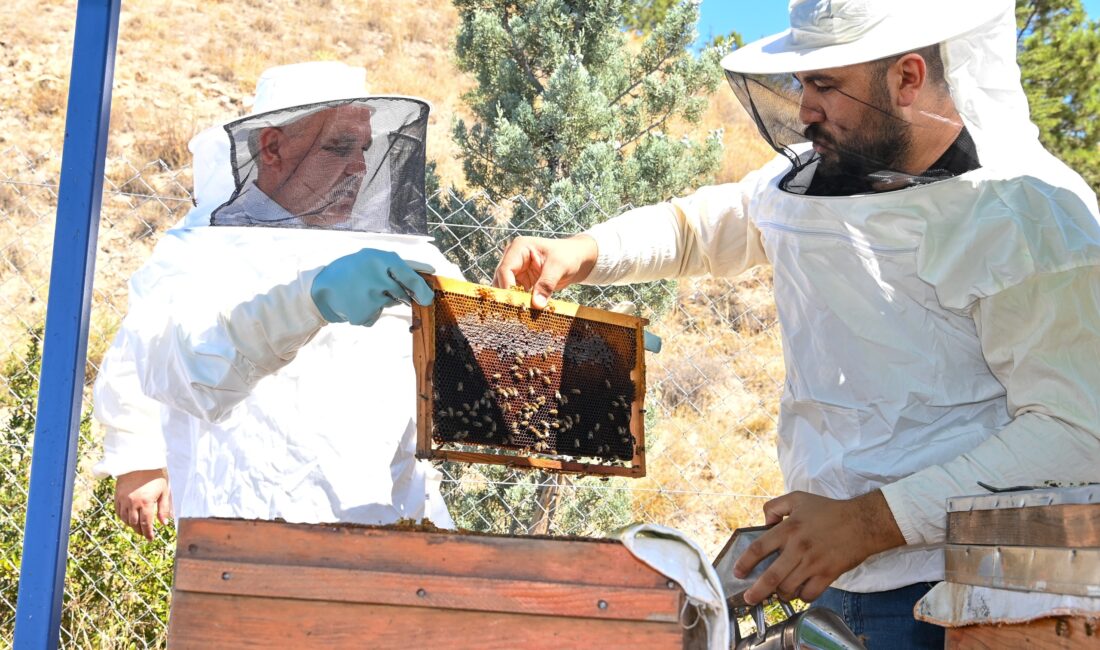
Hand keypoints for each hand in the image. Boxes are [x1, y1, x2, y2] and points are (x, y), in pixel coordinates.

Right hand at [114, 468, 172, 540]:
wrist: (140, 462)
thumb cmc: (155, 476)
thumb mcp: (164, 491)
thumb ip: (164, 508)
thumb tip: (164, 523)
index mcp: (146, 502)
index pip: (146, 524)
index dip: (148, 533)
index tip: (151, 539)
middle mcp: (133, 503)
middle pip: (134, 524)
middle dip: (140, 531)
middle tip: (145, 534)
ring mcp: (123, 500)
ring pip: (125, 519)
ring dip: (131, 525)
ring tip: (137, 527)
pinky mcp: (117, 496)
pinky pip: (118, 511)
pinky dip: (122, 517)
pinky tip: (128, 519)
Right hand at [311, 248, 434, 325]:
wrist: (320, 288)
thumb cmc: (352, 269)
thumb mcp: (372, 258)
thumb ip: (400, 265)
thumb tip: (431, 271)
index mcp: (379, 259)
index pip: (410, 276)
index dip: (422, 288)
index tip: (428, 298)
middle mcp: (376, 277)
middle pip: (402, 294)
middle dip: (400, 295)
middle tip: (381, 289)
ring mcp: (369, 297)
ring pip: (389, 303)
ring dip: (381, 300)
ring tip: (362, 292)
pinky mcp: (363, 314)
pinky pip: (376, 315)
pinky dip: (369, 312)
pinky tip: (355, 303)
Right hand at [493, 235, 597, 307]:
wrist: (576, 258)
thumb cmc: (568, 256)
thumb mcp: (559, 267)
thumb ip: (546, 284)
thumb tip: (536, 304)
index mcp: (519, 248)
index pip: (505, 269)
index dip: (507, 287)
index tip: (516, 304)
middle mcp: (513, 258)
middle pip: (501, 280)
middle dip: (508, 296)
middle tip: (517, 313)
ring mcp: (516, 270)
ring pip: (505, 289)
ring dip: (512, 301)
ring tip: (521, 315)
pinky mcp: (521, 282)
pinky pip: (515, 295)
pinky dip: (519, 303)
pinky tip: (525, 313)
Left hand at [732, 490, 904, 603]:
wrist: (862, 522)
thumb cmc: (829, 510)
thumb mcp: (798, 498)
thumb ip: (775, 506)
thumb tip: (764, 523)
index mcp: (788, 529)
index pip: (759, 548)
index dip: (745, 562)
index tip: (738, 572)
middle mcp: (798, 548)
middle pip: (771, 577)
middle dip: (757, 591)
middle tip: (749, 598)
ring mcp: (813, 563)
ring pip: (789, 588)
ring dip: (780, 594)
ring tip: (778, 593)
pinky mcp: (828, 574)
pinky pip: (809, 594)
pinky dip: (801, 597)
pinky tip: (799, 593)